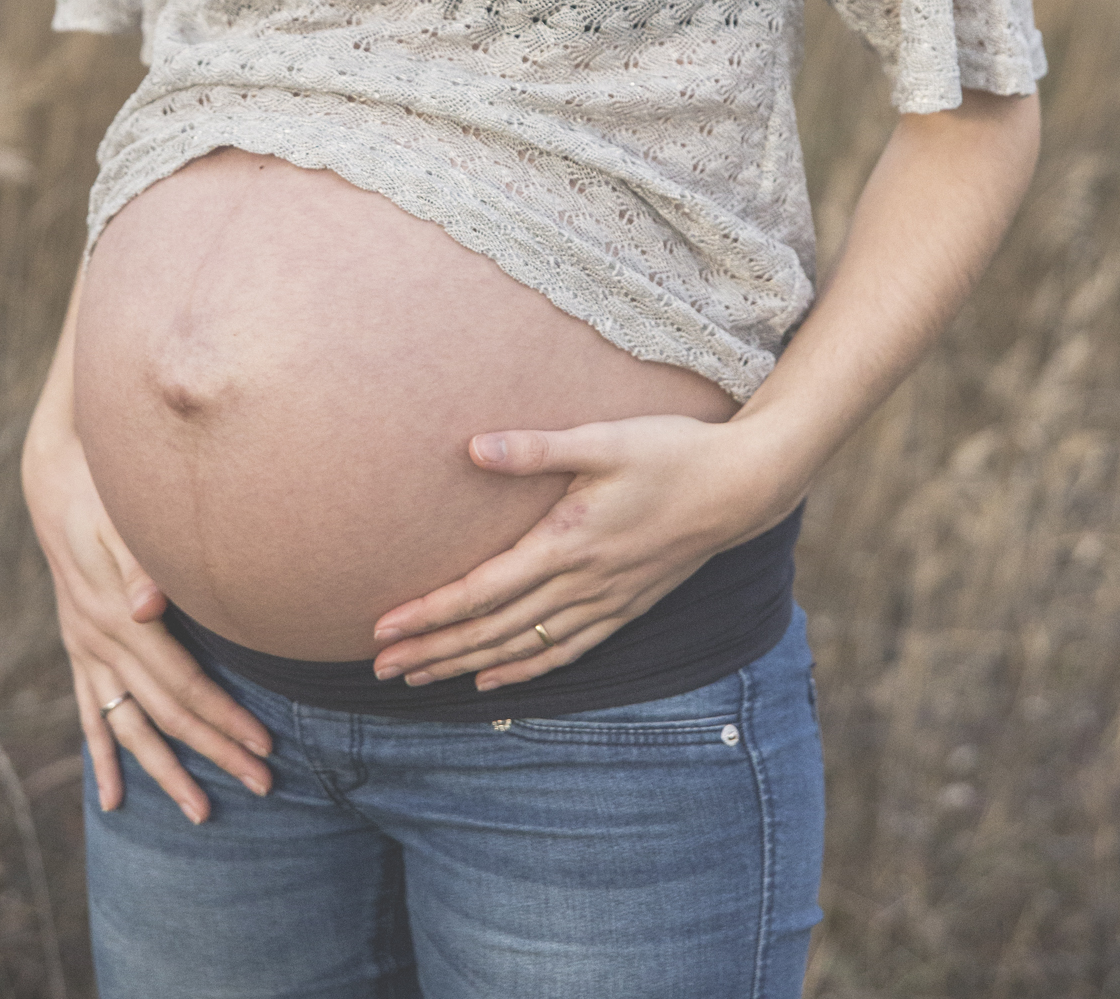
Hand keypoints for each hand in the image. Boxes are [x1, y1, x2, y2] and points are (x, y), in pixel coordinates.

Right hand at [23, 407, 273, 822]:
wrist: (55, 475)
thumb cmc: (105, 490)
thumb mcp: (122, 517)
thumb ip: (140, 563)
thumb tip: (149, 608)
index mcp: (120, 618)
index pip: (183, 685)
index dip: (223, 719)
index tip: (263, 747)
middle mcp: (100, 642)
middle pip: (165, 715)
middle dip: (213, 753)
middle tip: (262, 787)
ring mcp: (85, 649)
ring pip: (128, 727)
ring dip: (164, 773)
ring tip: (200, 812)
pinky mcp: (78, 646)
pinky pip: (90, 714)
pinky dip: (103, 757)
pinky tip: (112, 798)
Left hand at [370, 414, 797, 693]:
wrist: (740, 486)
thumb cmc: (670, 452)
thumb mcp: (603, 439)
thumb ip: (537, 448)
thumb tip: (473, 448)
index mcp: (567, 543)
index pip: (482, 591)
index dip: (429, 612)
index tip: (383, 627)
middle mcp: (581, 584)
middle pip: (492, 631)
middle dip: (433, 650)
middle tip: (379, 668)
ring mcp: (605, 602)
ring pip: (522, 648)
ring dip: (466, 665)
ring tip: (418, 678)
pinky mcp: (624, 607)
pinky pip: (565, 652)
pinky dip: (523, 670)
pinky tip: (493, 681)